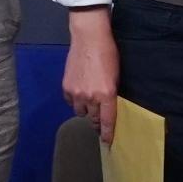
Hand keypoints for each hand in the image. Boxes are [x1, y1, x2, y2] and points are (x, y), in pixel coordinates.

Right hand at [62, 8, 120, 142]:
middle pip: (93, 119)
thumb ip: (112, 93)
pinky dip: (75, 100)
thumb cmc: (108, 53)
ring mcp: (76, 93)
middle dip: (97, 121)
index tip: (108, 143)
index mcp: (106, 95)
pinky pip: (70, 102)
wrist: (89, 38)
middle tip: (99, 120)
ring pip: (80, 112)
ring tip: (89, 102)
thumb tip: (109, 106)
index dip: (107, 134)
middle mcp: (90, 97)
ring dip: (86, 110)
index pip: (107, 121)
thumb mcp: (116, 75)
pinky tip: (79, 92)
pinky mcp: (66, 87)